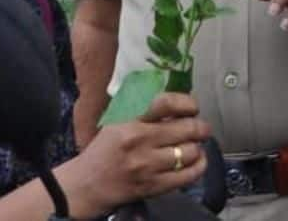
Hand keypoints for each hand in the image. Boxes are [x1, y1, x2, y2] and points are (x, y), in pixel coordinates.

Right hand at [62, 92, 210, 216]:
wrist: (86, 185)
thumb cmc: (104, 150)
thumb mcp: (117, 123)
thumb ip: (145, 112)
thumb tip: (180, 100)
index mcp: (131, 121)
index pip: (167, 103)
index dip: (188, 103)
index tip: (193, 107)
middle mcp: (140, 141)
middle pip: (187, 128)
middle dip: (201, 127)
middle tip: (201, 128)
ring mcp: (147, 166)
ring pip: (191, 152)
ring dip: (198, 148)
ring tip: (195, 145)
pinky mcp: (153, 186)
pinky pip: (188, 175)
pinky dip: (199, 166)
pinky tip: (197, 161)